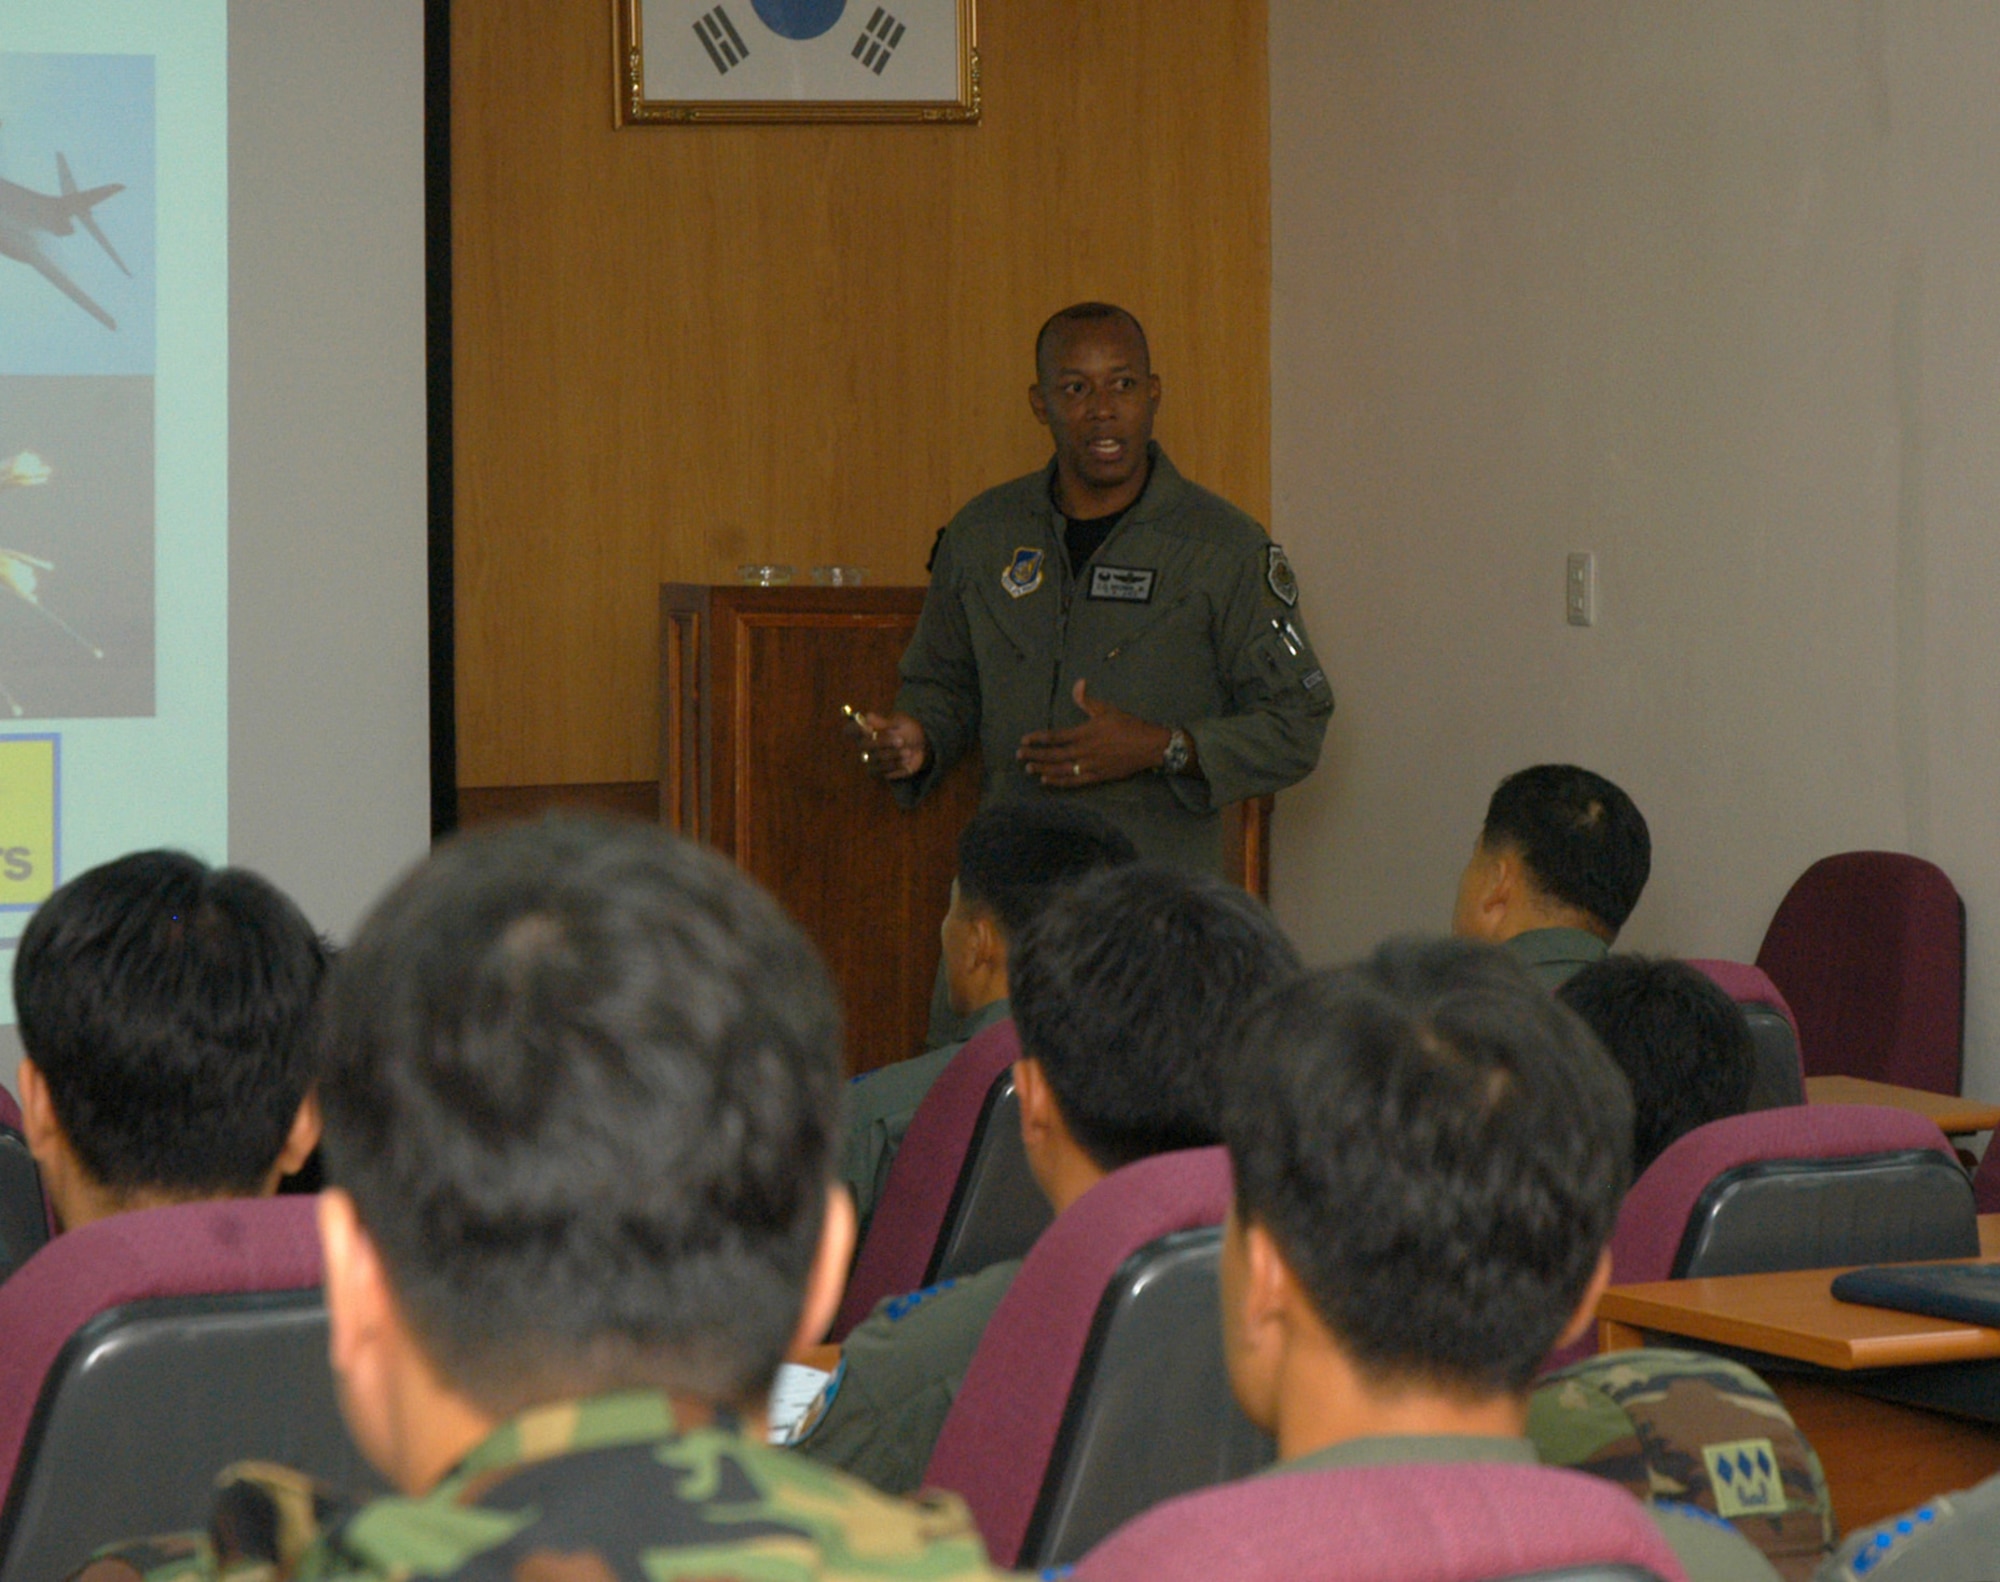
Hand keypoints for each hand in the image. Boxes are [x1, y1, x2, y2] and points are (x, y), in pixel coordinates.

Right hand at [849, 709, 928, 780]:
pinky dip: (896, 766)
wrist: (923, 748)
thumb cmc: (909, 730)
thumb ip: (885, 721)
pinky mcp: (879, 772)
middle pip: (864, 745)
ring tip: (908, 752)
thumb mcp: (901, 721)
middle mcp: (866, 745)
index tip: (869, 729)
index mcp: (868, 729)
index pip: (850, 730)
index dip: (855, 729)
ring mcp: (871, 759)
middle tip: (901, 741)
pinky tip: (905, 762)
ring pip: (874, 759)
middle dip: (884, 743)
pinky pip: (882, 772)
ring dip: (893, 755)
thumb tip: (868, 717)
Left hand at [1016, 679, 1171, 788]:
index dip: (1038, 738)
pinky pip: (1074, 782)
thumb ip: (1087, 700)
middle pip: (1054, 755)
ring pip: (1061, 770)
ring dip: (1043, 769)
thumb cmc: (1129, 725)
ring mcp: (1091, 766)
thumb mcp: (1107, 709)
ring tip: (1028, 768)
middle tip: (1019, 755)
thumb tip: (1078, 683)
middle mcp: (1085, 751)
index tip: (1024, 739)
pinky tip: (1046, 781)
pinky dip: (1059, 782)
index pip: (1055, 736)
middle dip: (1035, 755)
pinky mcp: (1098, 777)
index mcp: (1085, 733)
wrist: (1150, 746)